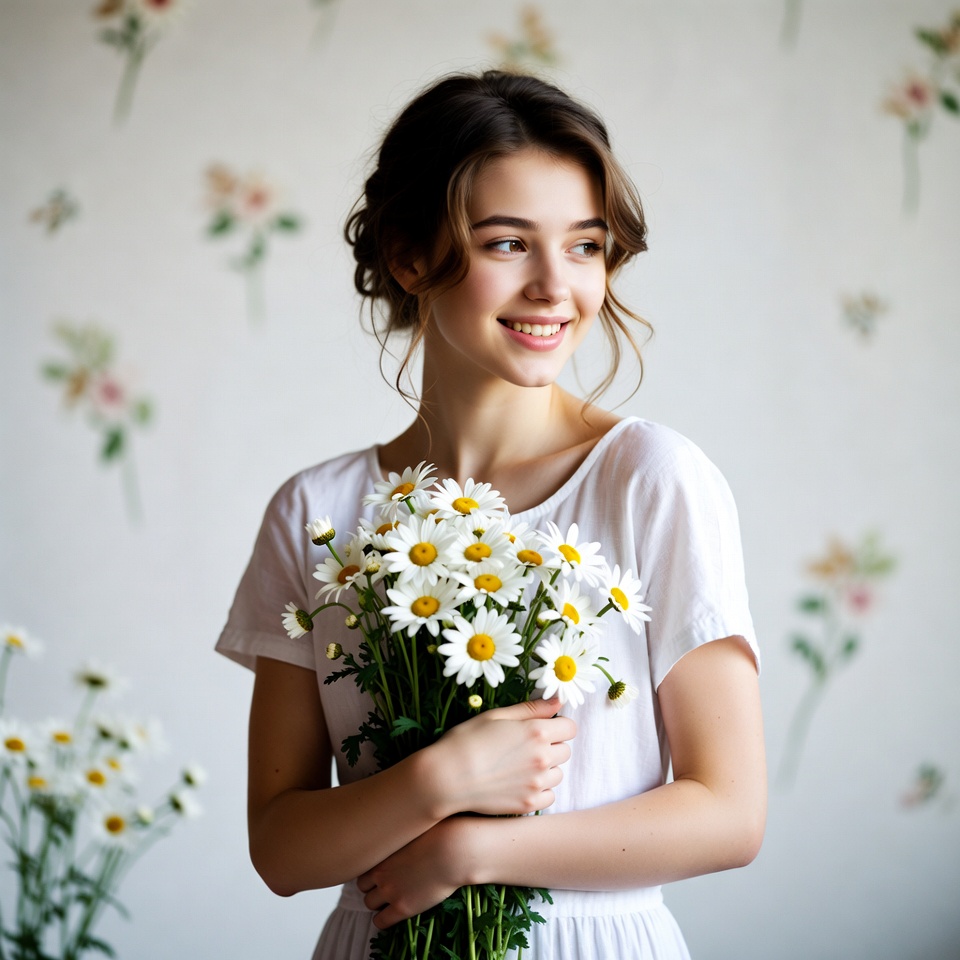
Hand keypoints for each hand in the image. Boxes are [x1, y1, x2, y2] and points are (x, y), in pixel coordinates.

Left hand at [357, 817, 482, 928]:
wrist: (453, 852)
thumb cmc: (440, 834)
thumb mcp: (414, 828)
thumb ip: (401, 834)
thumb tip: (401, 830)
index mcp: (382, 852)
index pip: (362, 865)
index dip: (371, 870)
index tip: (381, 871)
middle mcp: (380, 872)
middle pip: (362, 886)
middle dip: (373, 886)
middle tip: (387, 885)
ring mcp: (389, 891)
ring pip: (369, 903)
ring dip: (377, 903)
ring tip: (391, 899)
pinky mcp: (401, 907)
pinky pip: (380, 922)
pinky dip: (383, 920)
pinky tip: (392, 915)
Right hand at [428, 697, 575, 816]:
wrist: (446, 777)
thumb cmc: (467, 740)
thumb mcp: (497, 716)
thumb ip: (532, 708)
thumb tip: (558, 701)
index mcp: (536, 732)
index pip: (570, 727)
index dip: (558, 726)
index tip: (543, 728)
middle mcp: (542, 758)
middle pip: (565, 750)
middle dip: (551, 746)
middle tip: (525, 747)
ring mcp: (537, 783)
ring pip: (558, 774)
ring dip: (547, 768)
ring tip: (520, 766)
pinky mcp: (529, 804)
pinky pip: (549, 796)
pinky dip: (540, 790)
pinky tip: (520, 783)